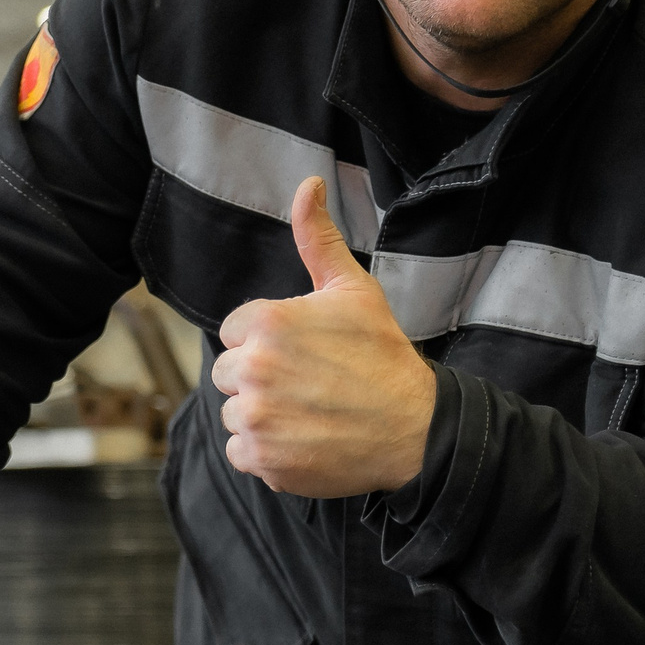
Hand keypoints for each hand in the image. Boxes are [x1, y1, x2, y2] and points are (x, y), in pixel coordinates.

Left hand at [212, 176, 436, 497]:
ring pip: (234, 413)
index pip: (235, 331)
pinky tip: (303, 439)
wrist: (415, 427)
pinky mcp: (262, 460)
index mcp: (266, 322)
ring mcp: (256, 418)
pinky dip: (265, 452)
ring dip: (262, 417)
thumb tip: (307, 185)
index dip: (266, 342)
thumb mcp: (353, 289)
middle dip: (259, 378)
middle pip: (229, 373)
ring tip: (308, 412)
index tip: (301, 353)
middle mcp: (253, 369)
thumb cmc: (383, 355)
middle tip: (308, 385)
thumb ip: (318, 238)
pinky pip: (241, 452)